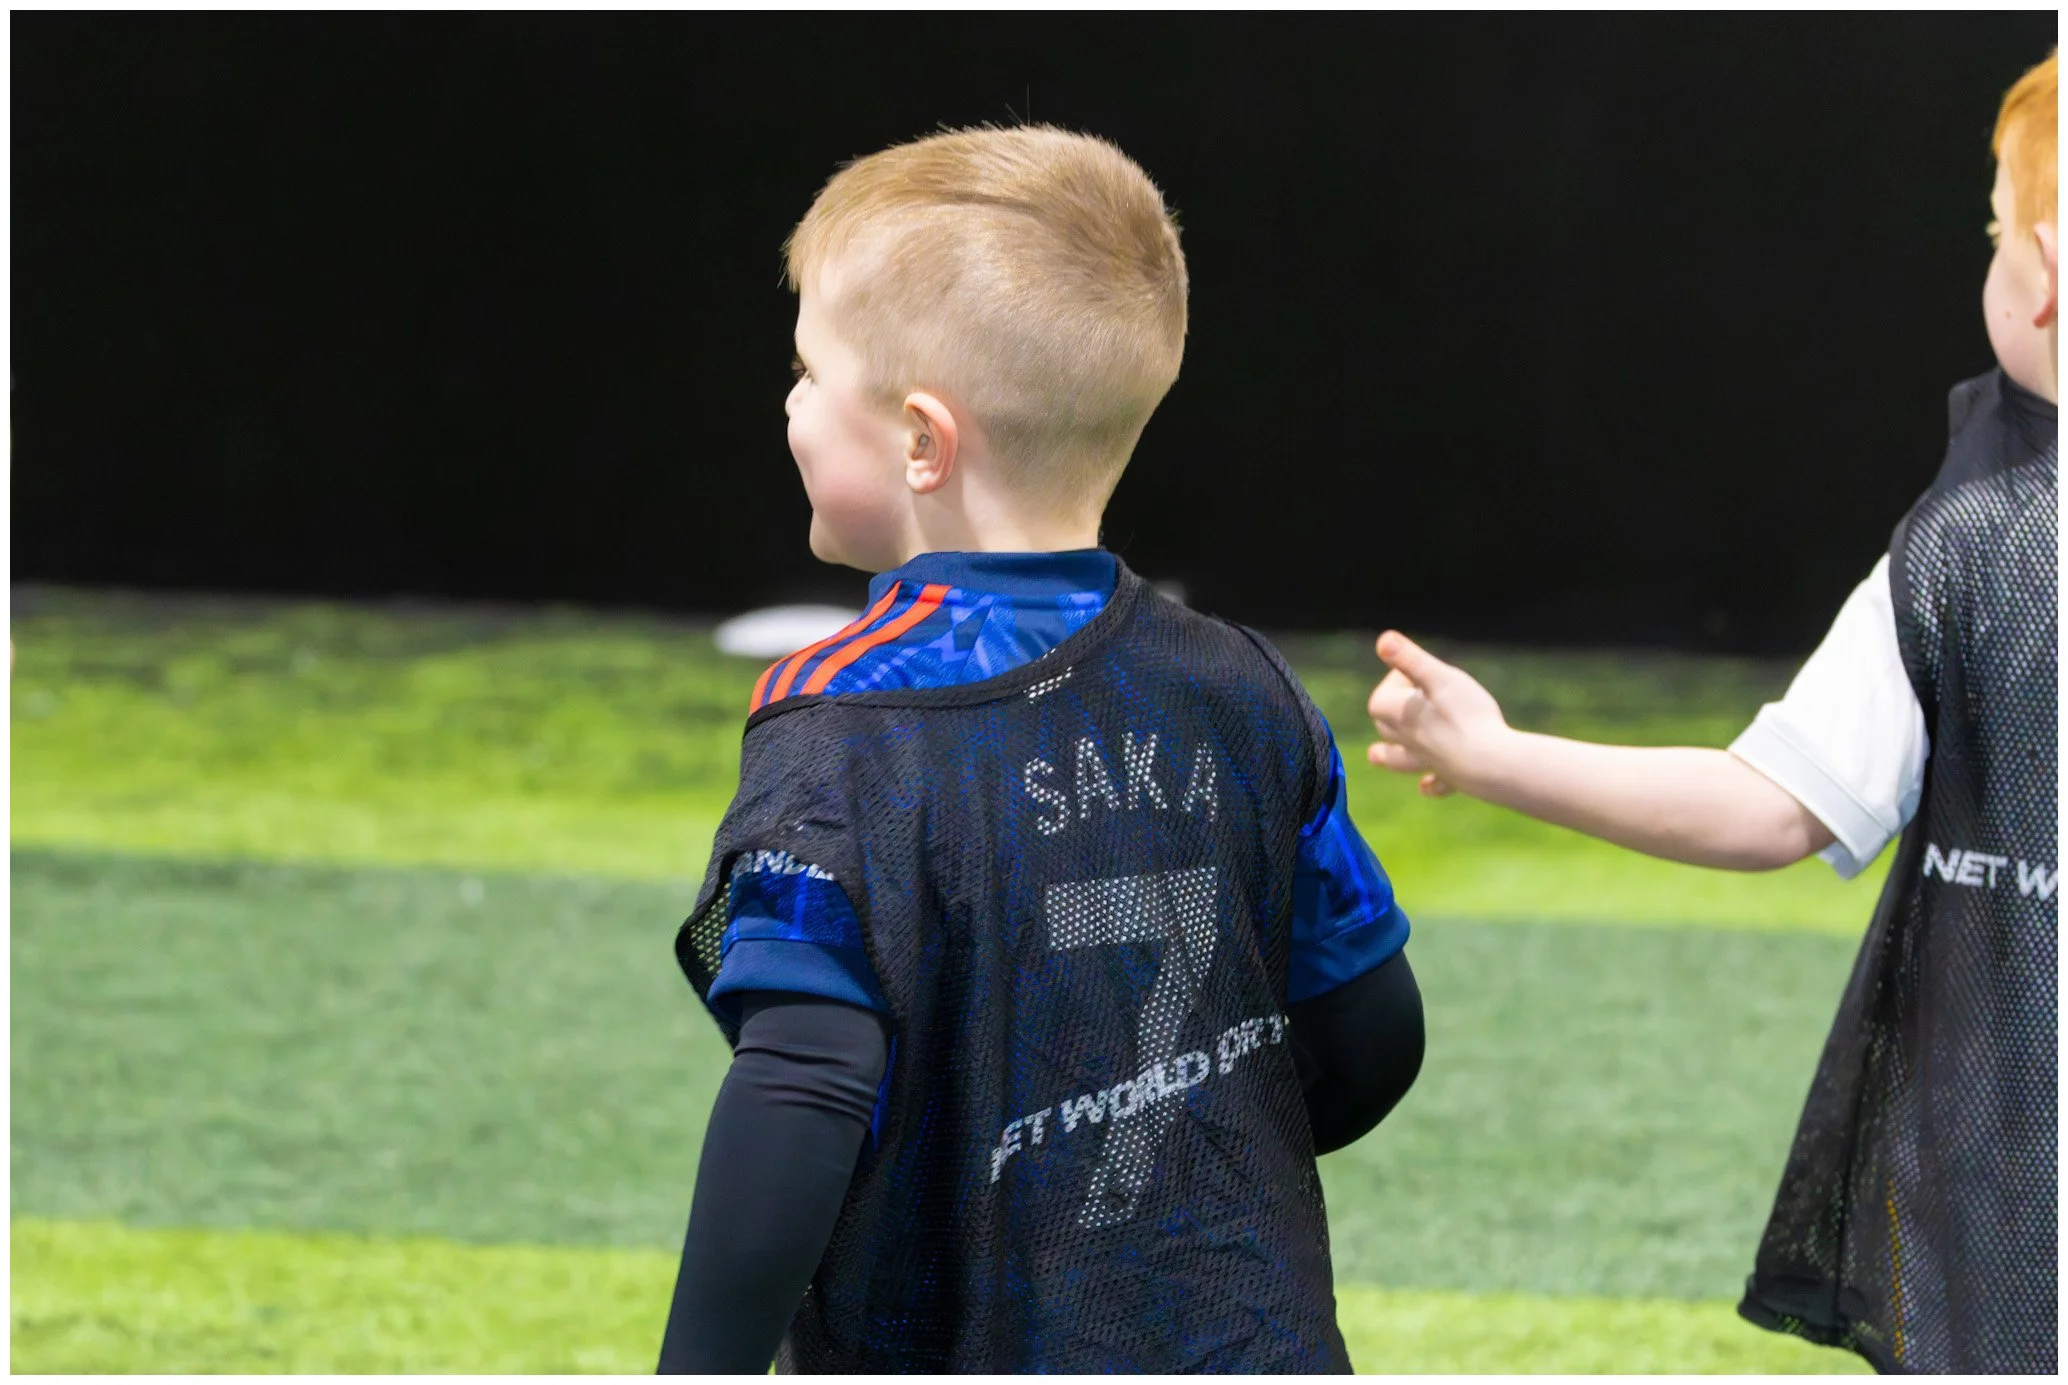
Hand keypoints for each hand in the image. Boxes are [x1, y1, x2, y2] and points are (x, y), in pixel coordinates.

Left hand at [1365, 631, 1508, 797]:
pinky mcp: (1451, 778)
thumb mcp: (1439, 677)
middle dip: (1390, 712)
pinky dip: (1430, 783)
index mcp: (1399, 716)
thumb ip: (1410, 659)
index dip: (1398, 680)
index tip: (1422, 674)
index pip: (1382, 696)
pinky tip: (1426, 788)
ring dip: (1389, 754)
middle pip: (1385, 727)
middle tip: (1412, 698)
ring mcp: (1428, 762)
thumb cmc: (1467, 715)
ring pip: (1399, 758)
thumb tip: (1383, 639)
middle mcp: (1408, 742)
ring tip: (1376, 754)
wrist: (1491, 763)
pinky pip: (1436, 782)